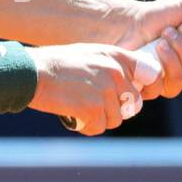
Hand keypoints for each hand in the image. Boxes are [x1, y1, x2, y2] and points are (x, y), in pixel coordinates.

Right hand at [27, 44, 160, 135]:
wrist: (32, 72)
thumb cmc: (57, 64)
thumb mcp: (90, 54)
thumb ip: (112, 66)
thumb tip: (129, 86)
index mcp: (117, 56)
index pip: (150, 74)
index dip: (139, 87)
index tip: (128, 94)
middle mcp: (116, 73)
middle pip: (133, 103)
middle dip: (116, 109)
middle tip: (94, 105)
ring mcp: (106, 91)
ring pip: (115, 119)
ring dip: (98, 118)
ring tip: (79, 107)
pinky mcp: (93, 109)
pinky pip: (99, 128)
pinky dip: (85, 126)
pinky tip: (72, 115)